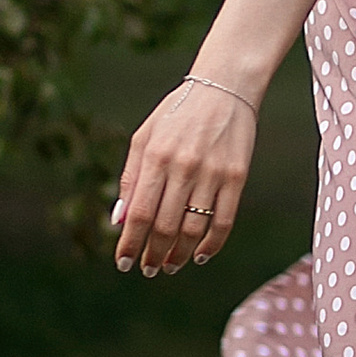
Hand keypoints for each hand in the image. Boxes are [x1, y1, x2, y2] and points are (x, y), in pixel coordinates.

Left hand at [113, 75, 256, 275]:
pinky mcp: (237, 177)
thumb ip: (130, 178)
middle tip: (149, 268)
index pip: (139, 213)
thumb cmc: (177, 113)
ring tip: (170, 265)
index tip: (124, 263)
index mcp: (155, 156)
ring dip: (179, 254)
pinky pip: (224, 221)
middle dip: (154, 254)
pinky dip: (211, 244)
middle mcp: (183, 167)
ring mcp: (213, 173)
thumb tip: (119, 220)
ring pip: (194, 229)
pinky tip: (199, 255)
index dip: (130, 244)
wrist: (224, 87)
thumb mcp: (144, 137)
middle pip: (165, 226)